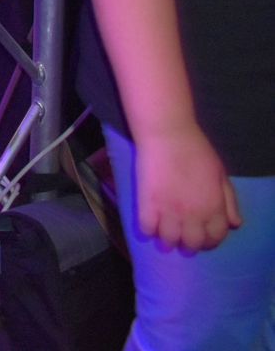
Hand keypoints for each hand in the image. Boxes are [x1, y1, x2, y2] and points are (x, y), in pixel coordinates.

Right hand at [135, 127, 242, 249]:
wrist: (168, 135)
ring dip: (168, 241)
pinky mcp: (147, 203)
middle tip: (183, 241)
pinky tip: (149, 224)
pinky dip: (148, 230)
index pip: (215, 236)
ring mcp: (169, 210)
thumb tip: (234, 224)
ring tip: (164, 236)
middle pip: (192, 243)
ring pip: (168, 239)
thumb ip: (229, 201)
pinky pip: (147, 228)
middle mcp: (193, 214)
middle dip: (189, 246)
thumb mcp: (221, 174)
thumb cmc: (196, 150)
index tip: (202, 239)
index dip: (209, 241)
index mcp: (214, 207)